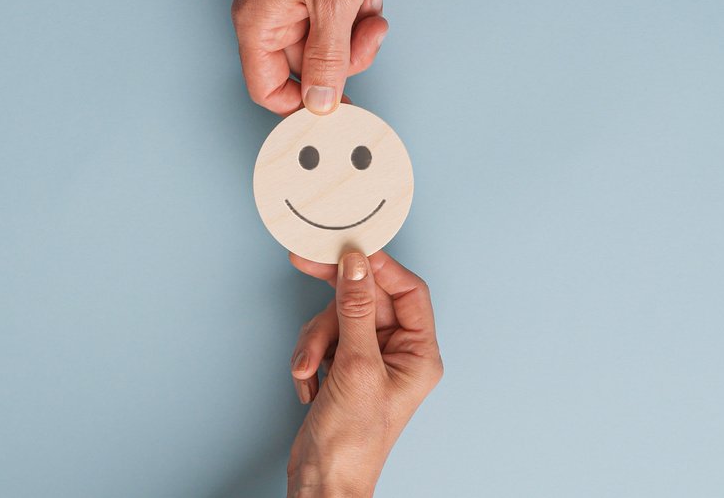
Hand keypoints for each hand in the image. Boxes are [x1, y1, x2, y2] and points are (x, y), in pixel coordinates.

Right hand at [233, 0, 387, 115]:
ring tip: (366, 1)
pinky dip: (355, 9)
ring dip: (355, 29)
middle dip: (345, 54)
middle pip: (308, 65)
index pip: (268, 88)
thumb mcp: (334, 4)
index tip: (335, 108)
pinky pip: (334, 16)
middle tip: (367, 35)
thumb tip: (320, 104)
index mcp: (259, 22)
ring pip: (327, 41)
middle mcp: (268, 13)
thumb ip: (328, 59)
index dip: (302, 104)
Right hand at [285, 251, 441, 496]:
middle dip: (333, 306)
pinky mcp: (342, 369)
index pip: (408, 291)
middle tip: (304, 262)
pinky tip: (308, 385)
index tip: (349, 248)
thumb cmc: (352, 440)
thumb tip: (356, 264)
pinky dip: (309, 359)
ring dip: (315, 341)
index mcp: (419, 353)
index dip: (379, 266)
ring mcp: (368, 360)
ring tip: (308, 369)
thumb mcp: (356, 367)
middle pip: (365, 299)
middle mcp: (398, 353)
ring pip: (337, 319)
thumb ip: (355, 310)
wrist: (322, 480)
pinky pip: (322, 341)